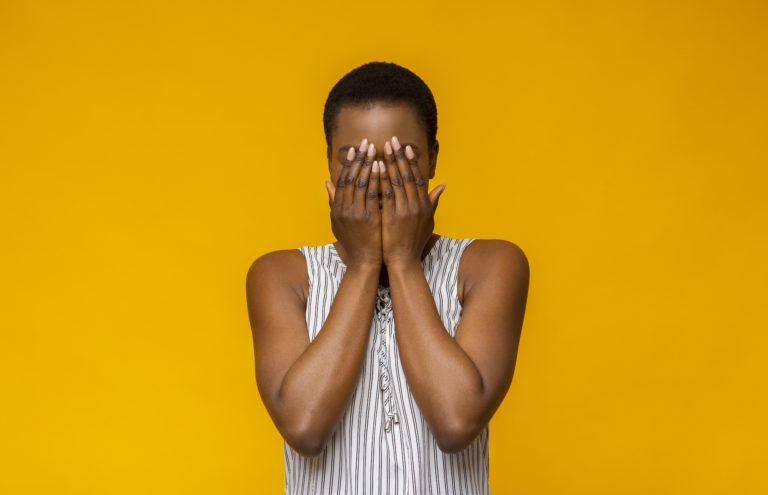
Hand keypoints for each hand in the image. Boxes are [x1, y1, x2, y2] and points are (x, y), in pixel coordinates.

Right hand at [325, 138, 382, 267]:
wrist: (364, 261)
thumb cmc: (354, 241)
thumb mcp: (338, 221)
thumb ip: (333, 201)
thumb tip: (326, 182)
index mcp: (337, 208)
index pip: (343, 180)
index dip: (349, 164)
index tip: (355, 149)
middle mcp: (343, 209)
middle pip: (351, 178)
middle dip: (359, 159)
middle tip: (367, 143)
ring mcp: (355, 213)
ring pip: (360, 183)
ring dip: (368, 164)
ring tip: (375, 149)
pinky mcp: (368, 218)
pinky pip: (372, 194)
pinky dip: (375, 179)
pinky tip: (381, 167)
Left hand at [379, 136, 445, 267]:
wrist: (404, 261)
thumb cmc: (414, 241)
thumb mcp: (428, 221)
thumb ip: (434, 202)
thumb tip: (442, 185)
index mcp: (424, 204)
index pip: (417, 177)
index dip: (411, 160)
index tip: (405, 146)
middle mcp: (416, 205)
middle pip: (407, 175)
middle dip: (399, 156)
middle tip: (392, 140)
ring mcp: (405, 210)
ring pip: (396, 181)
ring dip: (389, 163)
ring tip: (382, 148)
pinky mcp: (392, 216)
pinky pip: (386, 193)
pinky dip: (381, 179)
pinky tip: (375, 167)